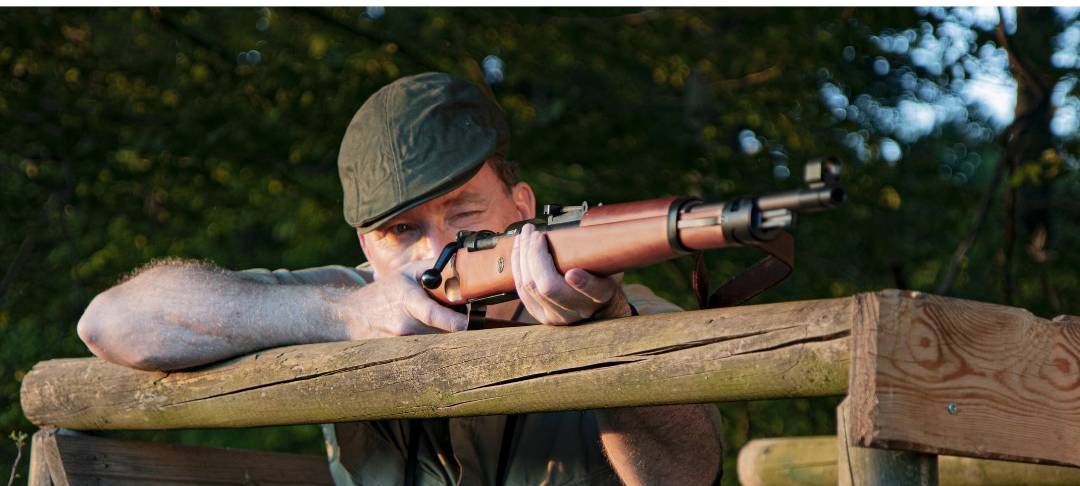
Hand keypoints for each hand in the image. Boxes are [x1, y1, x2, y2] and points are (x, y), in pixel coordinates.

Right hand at [343, 259, 467, 337]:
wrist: (353, 316)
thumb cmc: (385, 291)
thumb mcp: (408, 271)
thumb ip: (436, 268)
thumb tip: (463, 265)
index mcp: (407, 302)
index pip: (432, 314)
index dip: (453, 320)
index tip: (468, 322)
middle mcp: (405, 326)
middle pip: (444, 331)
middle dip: (457, 323)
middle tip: (459, 313)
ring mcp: (403, 344)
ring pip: (438, 341)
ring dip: (446, 331)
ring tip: (438, 318)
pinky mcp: (403, 355)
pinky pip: (429, 348)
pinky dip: (434, 339)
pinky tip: (426, 330)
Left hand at [511, 223, 631, 324]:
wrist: (595, 306)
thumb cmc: (601, 278)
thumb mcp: (608, 266)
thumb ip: (598, 254)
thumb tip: (582, 233)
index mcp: (599, 297)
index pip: (593, 292)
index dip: (583, 284)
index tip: (573, 272)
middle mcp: (576, 311)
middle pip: (548, 287)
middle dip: (535, 255)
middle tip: (534, 232)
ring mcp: (554, 316)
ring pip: (529, 286)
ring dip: (523, 256)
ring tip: (524, 235)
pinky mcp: (538, 313)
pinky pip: (521, 289)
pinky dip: (518, 266)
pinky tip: (519, 249)